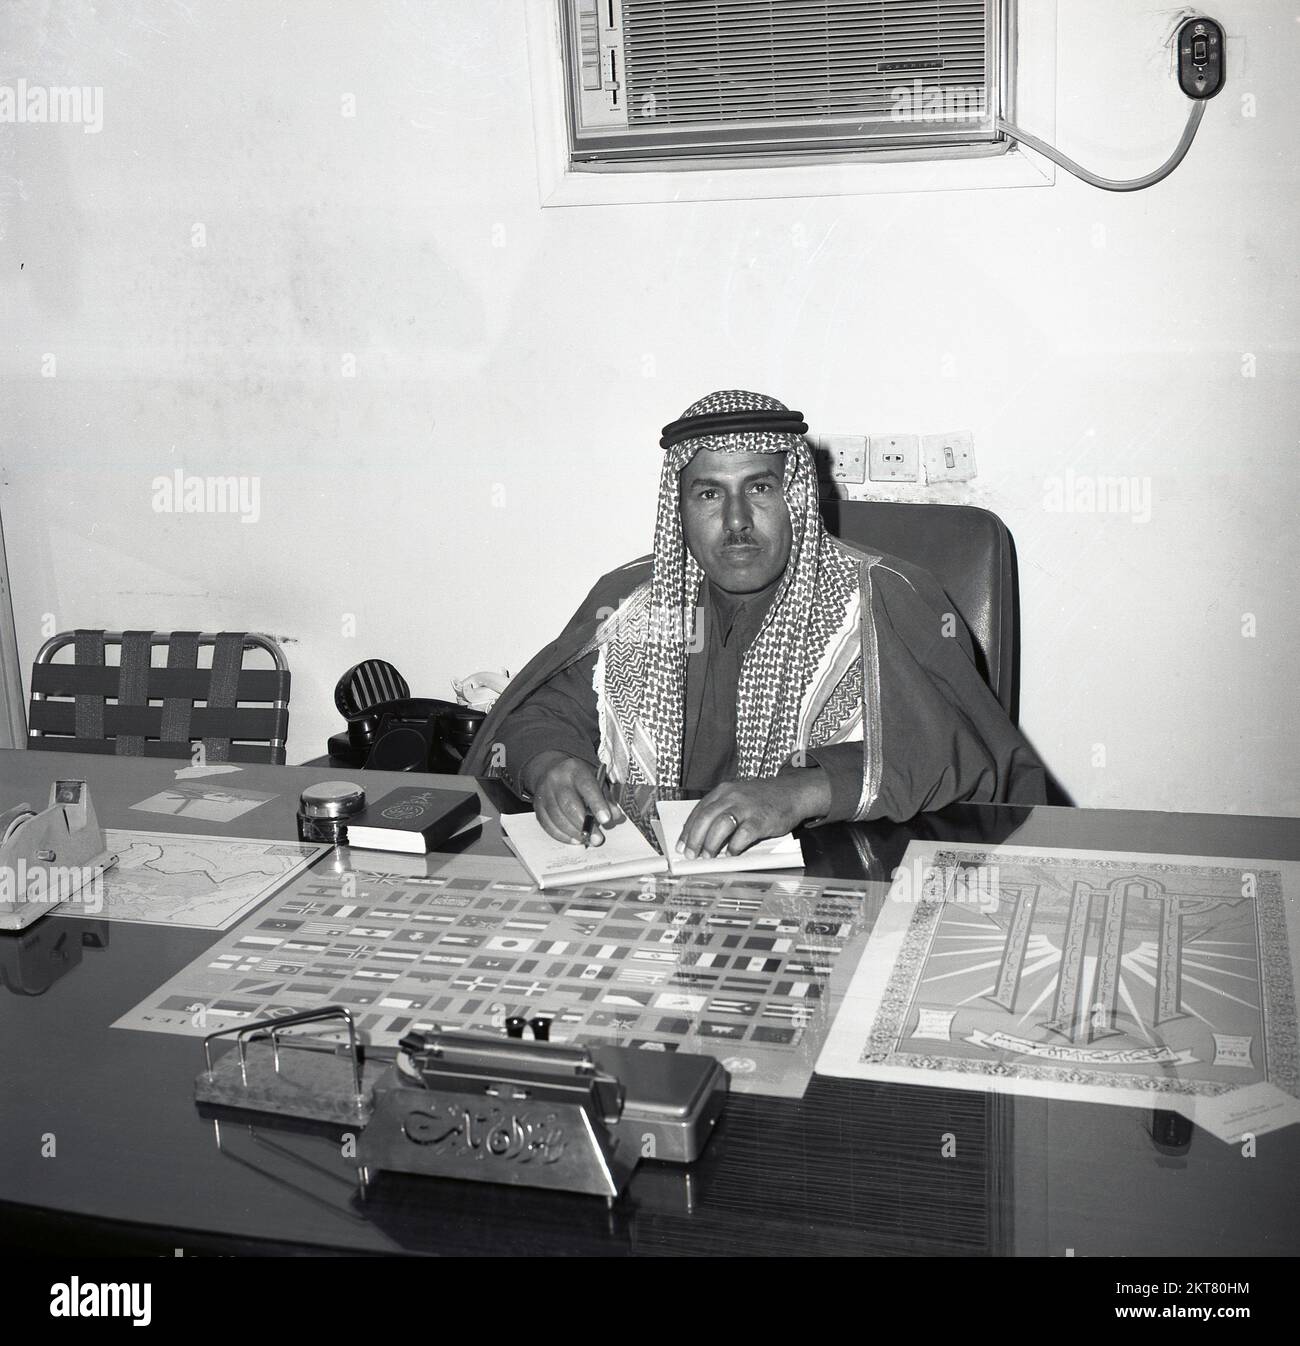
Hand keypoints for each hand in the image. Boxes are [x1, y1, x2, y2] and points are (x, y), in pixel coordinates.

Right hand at [526, 752, 623, 846]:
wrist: (551, 770)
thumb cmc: (578, 778)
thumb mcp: (595, 779)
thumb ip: (606, 797)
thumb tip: (615, 815)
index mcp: (575, 769)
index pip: (587, 786)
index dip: (597, 804)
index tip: (606, 820)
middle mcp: (557, 779)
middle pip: (568, 804)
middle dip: (584, 824)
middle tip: (596, 839)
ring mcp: (544, 792)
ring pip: (557, 816)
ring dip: (573, 832)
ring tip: (586, 840)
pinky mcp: (537, 805)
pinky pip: (547, 824)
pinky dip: (561, 835)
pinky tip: (573, 839)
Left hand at [677, 771, 830, 858]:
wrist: (792, 792)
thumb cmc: (763, 799)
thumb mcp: (738, 797)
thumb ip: (721, 811)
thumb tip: (702, 835)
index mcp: (723, 791)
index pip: (699, 811)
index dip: (688, 830)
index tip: (682, 845)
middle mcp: (732, 797)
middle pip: (706, 818)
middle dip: (695, 839)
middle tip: (691, 854)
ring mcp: (747, 807)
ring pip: (721, 825)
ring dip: (711, 843)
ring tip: (708, 856)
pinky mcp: (761, 819)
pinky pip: (743, 834)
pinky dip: (734, 846)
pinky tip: (731, 853)